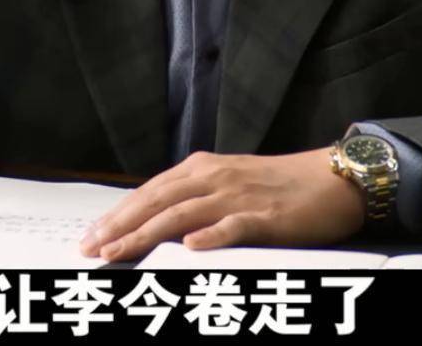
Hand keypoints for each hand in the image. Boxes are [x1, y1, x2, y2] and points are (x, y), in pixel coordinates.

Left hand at [79, 148, 365, 262]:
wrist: (329, 179)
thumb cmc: (277, 185)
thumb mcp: (228, 184)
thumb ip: (193, 197)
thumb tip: (153, 220)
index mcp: (202, 169)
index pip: (150, 192)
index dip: (118, 214)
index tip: (91, 235)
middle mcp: (214, 178)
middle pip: (157, 202)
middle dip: (120, 226)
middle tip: (91, 248)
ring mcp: (238, 196)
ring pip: (182, 214)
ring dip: (146, 234)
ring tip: (118, 252)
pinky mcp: (264, 215)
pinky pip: (233, 226)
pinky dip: (211, 236)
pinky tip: (190, 248)